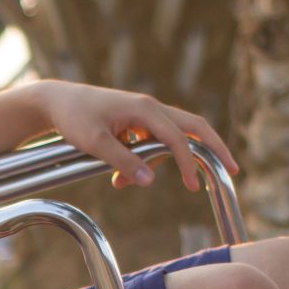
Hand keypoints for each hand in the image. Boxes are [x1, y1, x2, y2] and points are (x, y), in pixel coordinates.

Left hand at [30, 82, 237, 193]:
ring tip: (122, 184)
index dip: (188, 163)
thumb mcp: (95, 142)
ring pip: (171, 138)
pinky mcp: (136, 121)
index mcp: (145, 109)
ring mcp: (144, 113)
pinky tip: (118, 178)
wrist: (55, 102)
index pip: (178, 137)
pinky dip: (145, 161)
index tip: (192, 186)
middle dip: (213, 148)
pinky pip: (153, 142)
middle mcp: (150, 107)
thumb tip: (149, 180)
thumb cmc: (74, 118)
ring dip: (159, 164)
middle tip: (233, 169)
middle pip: (193, 126)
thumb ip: (122, 161)